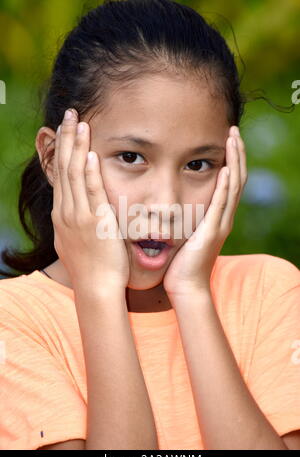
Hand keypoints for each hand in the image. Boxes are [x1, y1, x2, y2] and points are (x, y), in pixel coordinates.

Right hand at [51, 108, 129, 290]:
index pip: (60, 176)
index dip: (62, 151)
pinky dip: (88, 172)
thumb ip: (77, 222)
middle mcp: (66, 212)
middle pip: (64, 168)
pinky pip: (90, 192)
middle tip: (68, 114)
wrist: (96, 288)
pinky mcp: (95, 222)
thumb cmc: (92, 267)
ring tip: (78, 122)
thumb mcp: (77, 241)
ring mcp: (78, 217)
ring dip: (76, 147)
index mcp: (63, 215)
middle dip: (66, 139)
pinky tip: (89, 153)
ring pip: (74, 175)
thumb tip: (79, 212)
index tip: (65, 131)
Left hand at [163, 126, 247, 297]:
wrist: (185, 286)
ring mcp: (220, 225)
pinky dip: (225, 187)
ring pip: (234, 187)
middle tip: (233, 130)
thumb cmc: (181, 262)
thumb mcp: (185, 233)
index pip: (229, 181)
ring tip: (233, 139)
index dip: (231, 159)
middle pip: (237, 178)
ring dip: (234, 162)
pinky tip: (225, 170)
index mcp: (217, 216)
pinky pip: (221, 206)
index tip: (227, 139)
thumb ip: (185, 216)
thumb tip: (171, 202)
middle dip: (236, 153)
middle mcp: (224, 217)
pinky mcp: (212, 233)